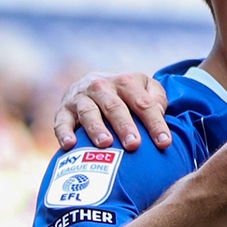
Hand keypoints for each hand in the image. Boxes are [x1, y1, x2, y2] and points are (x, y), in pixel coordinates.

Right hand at [53, 71, 169, 150]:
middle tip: (134, 145)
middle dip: (125, 126)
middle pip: (115, 107)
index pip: (143, 103)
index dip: (155, 123)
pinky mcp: (63, 109)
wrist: (91, 84)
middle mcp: (101, 86)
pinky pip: (61, 121)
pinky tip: (70, 144)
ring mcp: (80, 97)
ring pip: (88, 112)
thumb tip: (159, 114)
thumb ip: (157, 99)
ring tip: (105, 144)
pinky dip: (64, 132)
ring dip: (96, 128)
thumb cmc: (127, 95)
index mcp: (125, 81)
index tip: (164, 143)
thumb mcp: (145, 89)